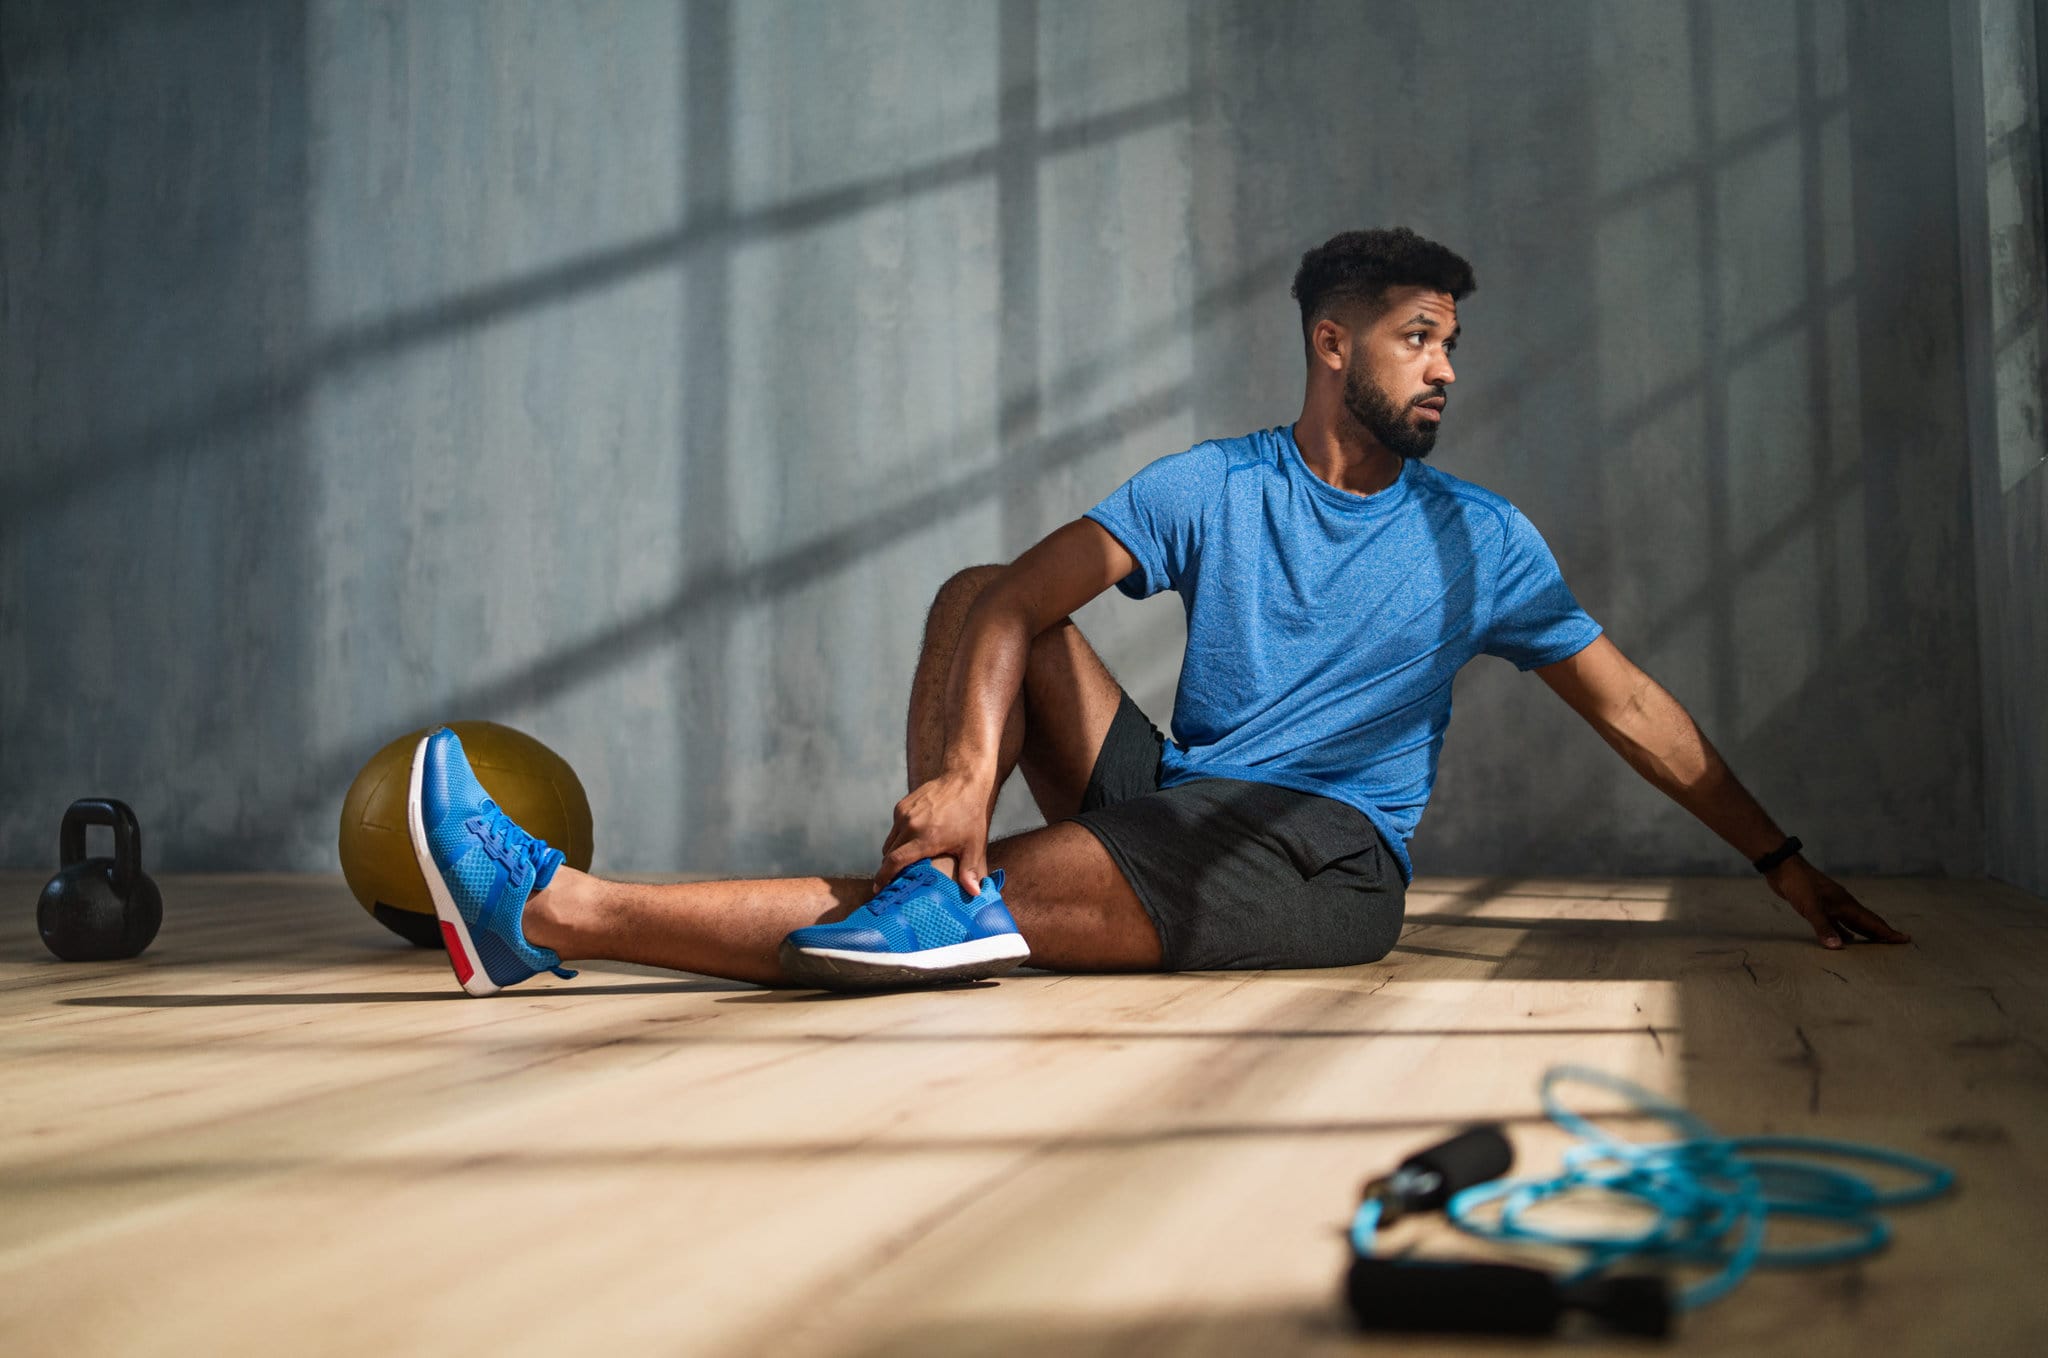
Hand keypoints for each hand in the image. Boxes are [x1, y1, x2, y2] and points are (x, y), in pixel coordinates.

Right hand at [876, 771, 992, 893]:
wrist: (963, 781)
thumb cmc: (970, 815)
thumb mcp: (974, 845)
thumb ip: (971, 870)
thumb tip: (975, 893)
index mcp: (925, 838)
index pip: (895, 861)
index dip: (884, 877)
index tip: (878, 889)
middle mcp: (910, 825)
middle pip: (888, 854)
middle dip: (888, 869)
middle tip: (893, 882)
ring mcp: (904, 814)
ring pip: (889, 841)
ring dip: (892, 854)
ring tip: (902, 864)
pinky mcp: (901, 806)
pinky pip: (894, 828)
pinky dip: (898, 838)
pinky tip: (911, 842)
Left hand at [1767, 858, 1910, 949]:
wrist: (1783, 868)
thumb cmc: (1798, 884)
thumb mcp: (1811, 907)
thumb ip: (1824, 927)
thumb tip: (1838, 947)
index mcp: (1845, 904)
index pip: (1871, 921)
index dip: (1887, 932)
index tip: (1904, 939)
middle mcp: (1842, 904)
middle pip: (1866, 922)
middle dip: (1882, 933)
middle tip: (1897, 942)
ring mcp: (1831, 904)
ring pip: (1852, 922)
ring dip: (1864, 933)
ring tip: (1876, 944)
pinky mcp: (1819, 905)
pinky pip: (1837, 922)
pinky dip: (1844, 931)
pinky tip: (1845, 939)